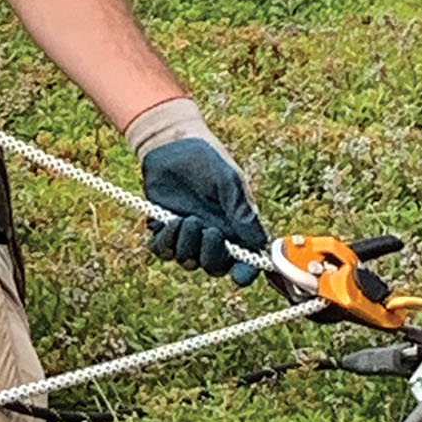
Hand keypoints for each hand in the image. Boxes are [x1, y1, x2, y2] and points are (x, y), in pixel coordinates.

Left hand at [128, 99, 267, 286]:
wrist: (174, 144)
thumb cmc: (208, 160)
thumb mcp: (230, 182)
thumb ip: (242, 212)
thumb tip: (259, 245)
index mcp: (236, 229)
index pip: (245, 263)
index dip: (244, 274)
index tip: (239, 277)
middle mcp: (214, 237)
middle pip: (214, 268)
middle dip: (211, 256)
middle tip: (208, 229)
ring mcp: (188, 235)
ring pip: (187, 262)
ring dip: (186, 245)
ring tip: (185, 218)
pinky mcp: (164, 228)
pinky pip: (162, 251)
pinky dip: (164, 242)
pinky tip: (168, 222)